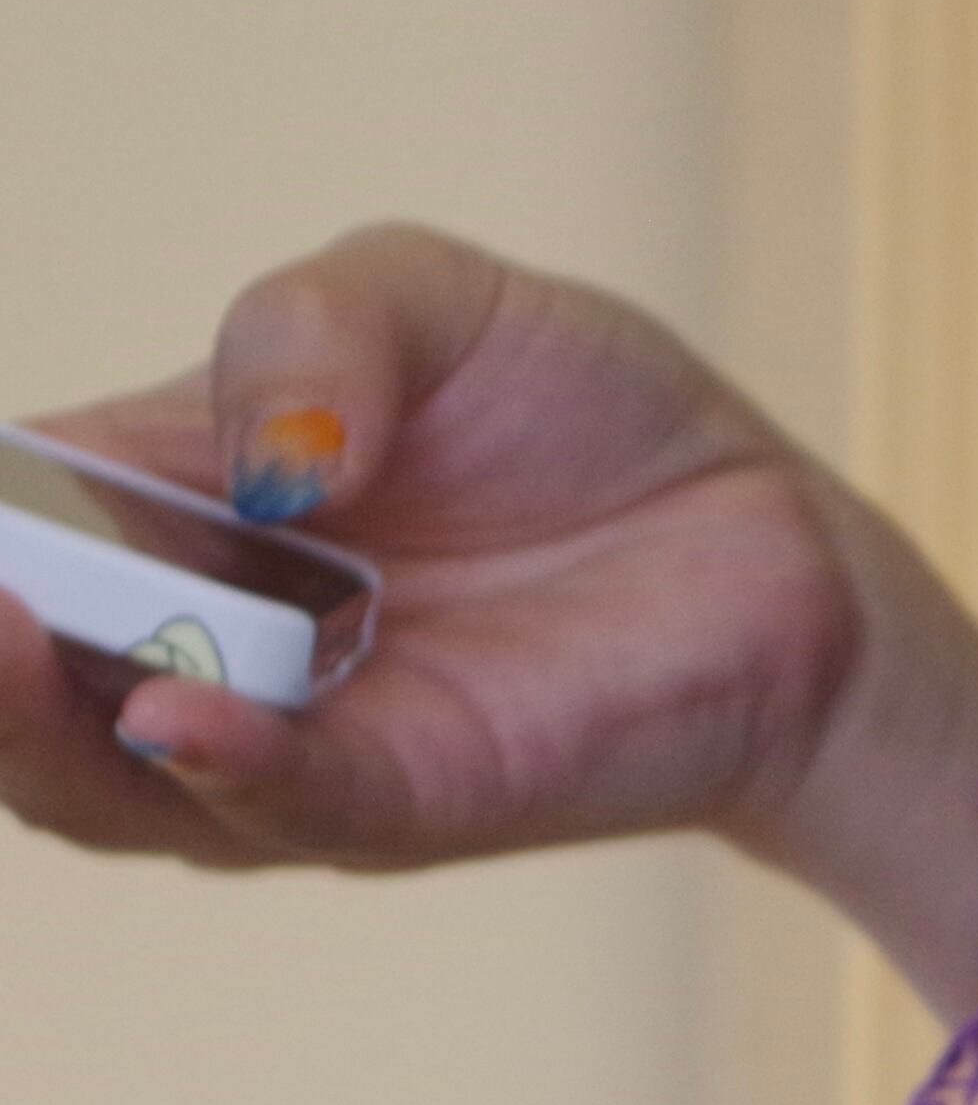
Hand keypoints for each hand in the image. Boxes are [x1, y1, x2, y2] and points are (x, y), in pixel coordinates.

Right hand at [0, 222, 977, 1005]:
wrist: (774, 545)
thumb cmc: (589, 419)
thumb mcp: (436, 300)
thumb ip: (318, 328)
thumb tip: (267, 452)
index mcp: (162, 499)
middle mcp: (201, 636)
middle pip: (19, 677)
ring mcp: (298, 736)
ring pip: (111, 778)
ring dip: (33, 719)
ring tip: (4, 628)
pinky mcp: (417, 799)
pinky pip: (292, 805)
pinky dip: (223, 767)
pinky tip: (179, 717)